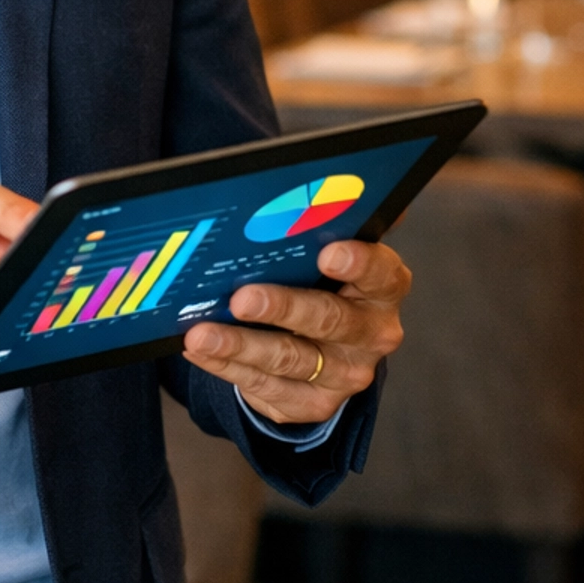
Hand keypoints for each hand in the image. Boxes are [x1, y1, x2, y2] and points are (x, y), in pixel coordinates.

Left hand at [181, 238, 407, 429]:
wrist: (324, 349)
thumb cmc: (323, 283)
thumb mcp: (334, 250)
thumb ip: (334, 220)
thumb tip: (328, 178)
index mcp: (384, 288)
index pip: (381, 273)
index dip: (358, 264)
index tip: (328, 253)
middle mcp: (371, 335)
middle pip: (329, 320)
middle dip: (283, 308)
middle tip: (242, 298)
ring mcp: (343, 374)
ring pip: (289, 359)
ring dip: (241, 346)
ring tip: (201, 334)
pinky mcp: (312, 403)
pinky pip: (265, 387)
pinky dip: (227, 368)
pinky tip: (199, 350)